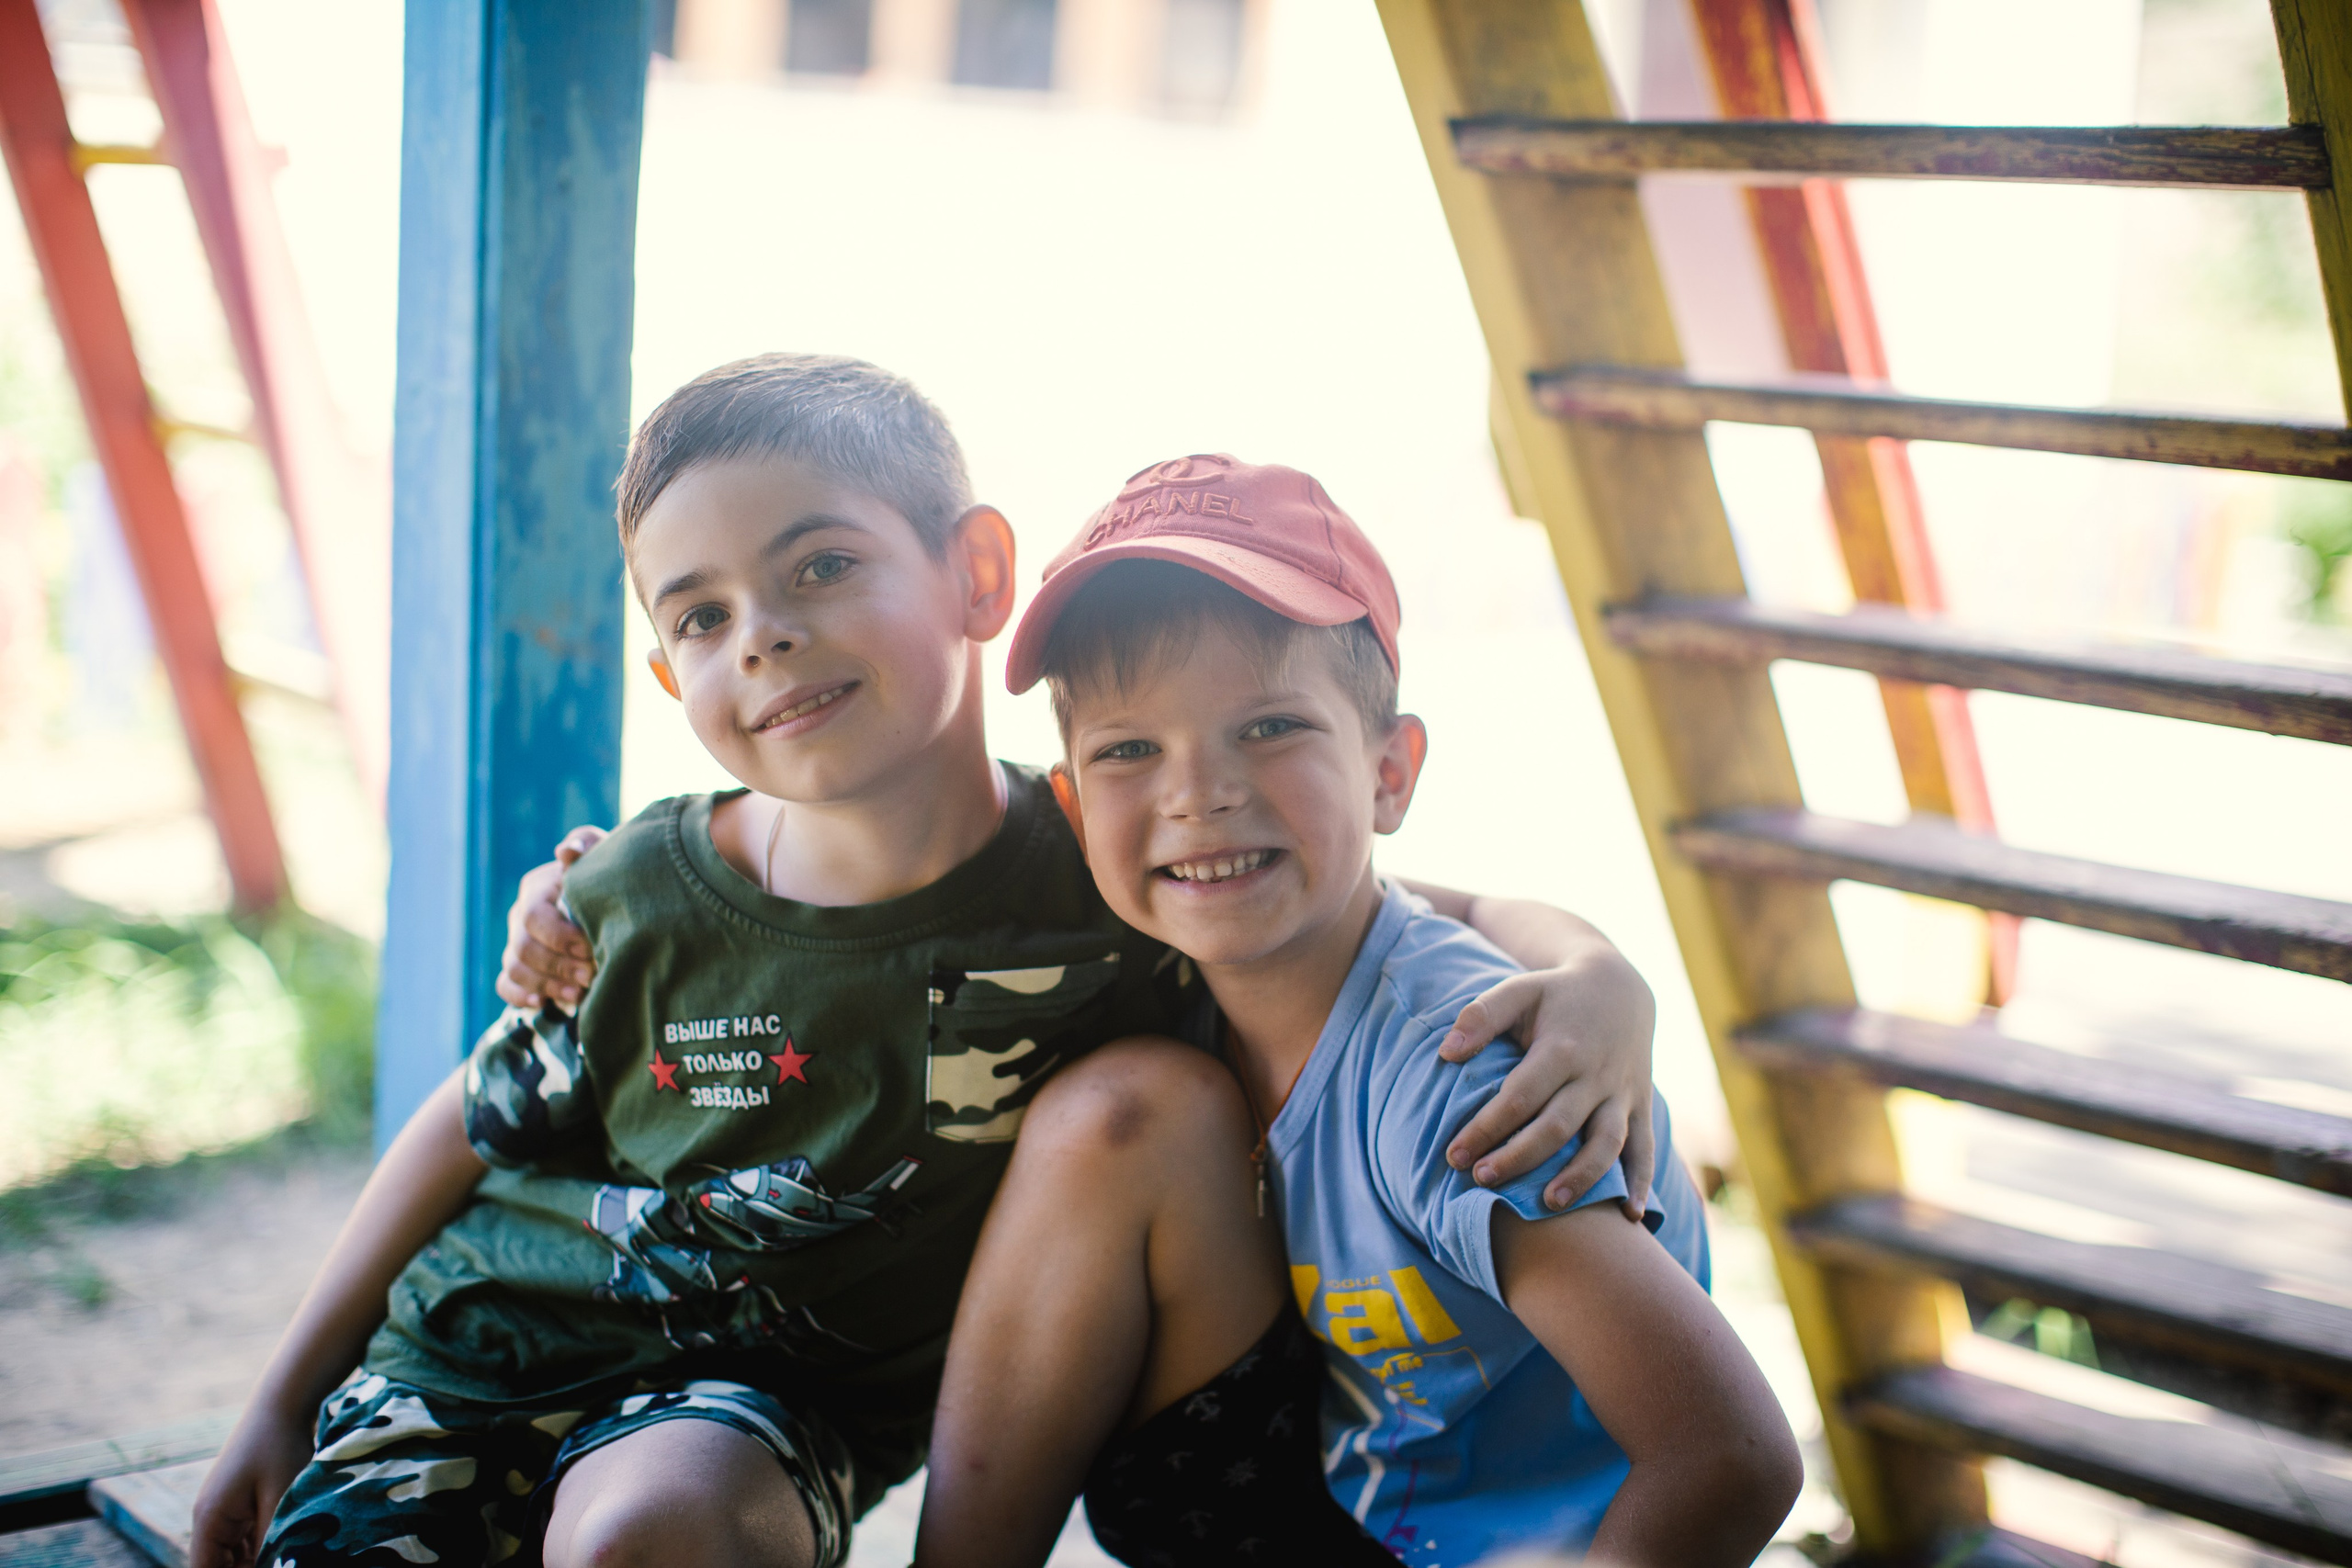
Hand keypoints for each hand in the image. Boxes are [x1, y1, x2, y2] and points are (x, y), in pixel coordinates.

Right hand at [188, 1401, 314, 1567]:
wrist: (282, 1404)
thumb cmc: (281, 1446)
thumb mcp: (280, 1498)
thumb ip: (271, 1541)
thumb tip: (274, 1567)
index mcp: (209, 1520)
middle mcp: (209, 1519)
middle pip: (219, 1566)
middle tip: (281, 1562)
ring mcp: (223, 1512)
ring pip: (233, 1556)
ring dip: (257, 1561)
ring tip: (286, 1555)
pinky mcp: (239, 1506)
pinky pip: (244, 1541)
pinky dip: (261, 1548)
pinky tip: (286, 1545)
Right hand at [494, 826, 605, 1009]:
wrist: (609, 906)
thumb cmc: (606, 879)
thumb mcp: (603, 856)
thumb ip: (588, 844)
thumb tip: (566, 851)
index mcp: (537, 889)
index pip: (534, 916)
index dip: (560, 937)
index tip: (591, 947)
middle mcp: (520, 915)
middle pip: (523, 947)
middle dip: (558, 965)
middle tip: (592, 975)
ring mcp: (516, 942)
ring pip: (515, 968)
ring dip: (546, 985)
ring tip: (580, 993)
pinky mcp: (518, 967)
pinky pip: (506, 985)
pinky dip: (521, 996)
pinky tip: (544, 1003)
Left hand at [1439, 951, 1656, 1216]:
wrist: (1621, 987)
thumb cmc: (1556, 995)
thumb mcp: (1519, 989)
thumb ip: (1481, 1015)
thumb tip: (1446, 1053)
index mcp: (1562, 1047)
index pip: (1520, 1096)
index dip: (1486, 1128)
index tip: (1454, 1155)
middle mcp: (1596, 1075)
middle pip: (1558, 1126)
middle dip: (1519, 1158)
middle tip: (1481, 1180)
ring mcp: (1622, 1093)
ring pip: (1606, 1143)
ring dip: (1580, 1177)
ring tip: (1548, 1205)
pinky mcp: (1641, 1106)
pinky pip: (1646, 1148)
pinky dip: (1643, 1182)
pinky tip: (1631, 1217)